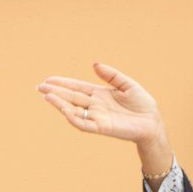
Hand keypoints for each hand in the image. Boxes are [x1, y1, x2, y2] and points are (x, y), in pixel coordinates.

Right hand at [38, 63, 172, 180]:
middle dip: (55, 92)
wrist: (152, 122)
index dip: (62, 83)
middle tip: (39, 87)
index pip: (76, 87)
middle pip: (71, 97)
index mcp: (99, 94)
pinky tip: (64, 110)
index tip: (48, 80)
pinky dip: (73, 117)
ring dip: (59, 104)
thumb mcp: (127, 84)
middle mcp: (95, 105)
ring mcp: (97, 117)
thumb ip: (111, 75)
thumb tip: (94, 64)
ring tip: (47, 96)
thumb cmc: (142, 105)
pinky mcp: (102, 127)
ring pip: (73, 110)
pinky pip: (83, 123)